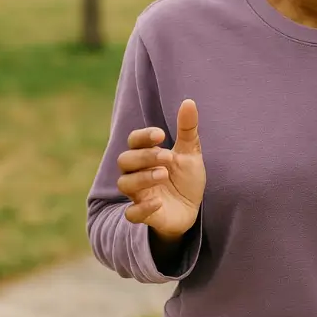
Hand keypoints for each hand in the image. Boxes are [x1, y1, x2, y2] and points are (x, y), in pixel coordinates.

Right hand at [116, 99, 205, 241]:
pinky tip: (158, 203)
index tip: (161, 135)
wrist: (191, 208)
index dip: (143, 136)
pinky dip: (141, 208)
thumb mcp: (190, 153)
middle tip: (167, 157)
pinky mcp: (144, 215)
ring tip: (163, 174)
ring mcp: (139, 194)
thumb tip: (188, 101)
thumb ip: (187, 129)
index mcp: (146, 155)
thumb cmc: (185, 178)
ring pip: (124, 184)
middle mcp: (137, 173)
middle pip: (124, 160)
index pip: (133, 141)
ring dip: (142, 178)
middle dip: (144, 157)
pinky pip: (131, 214)